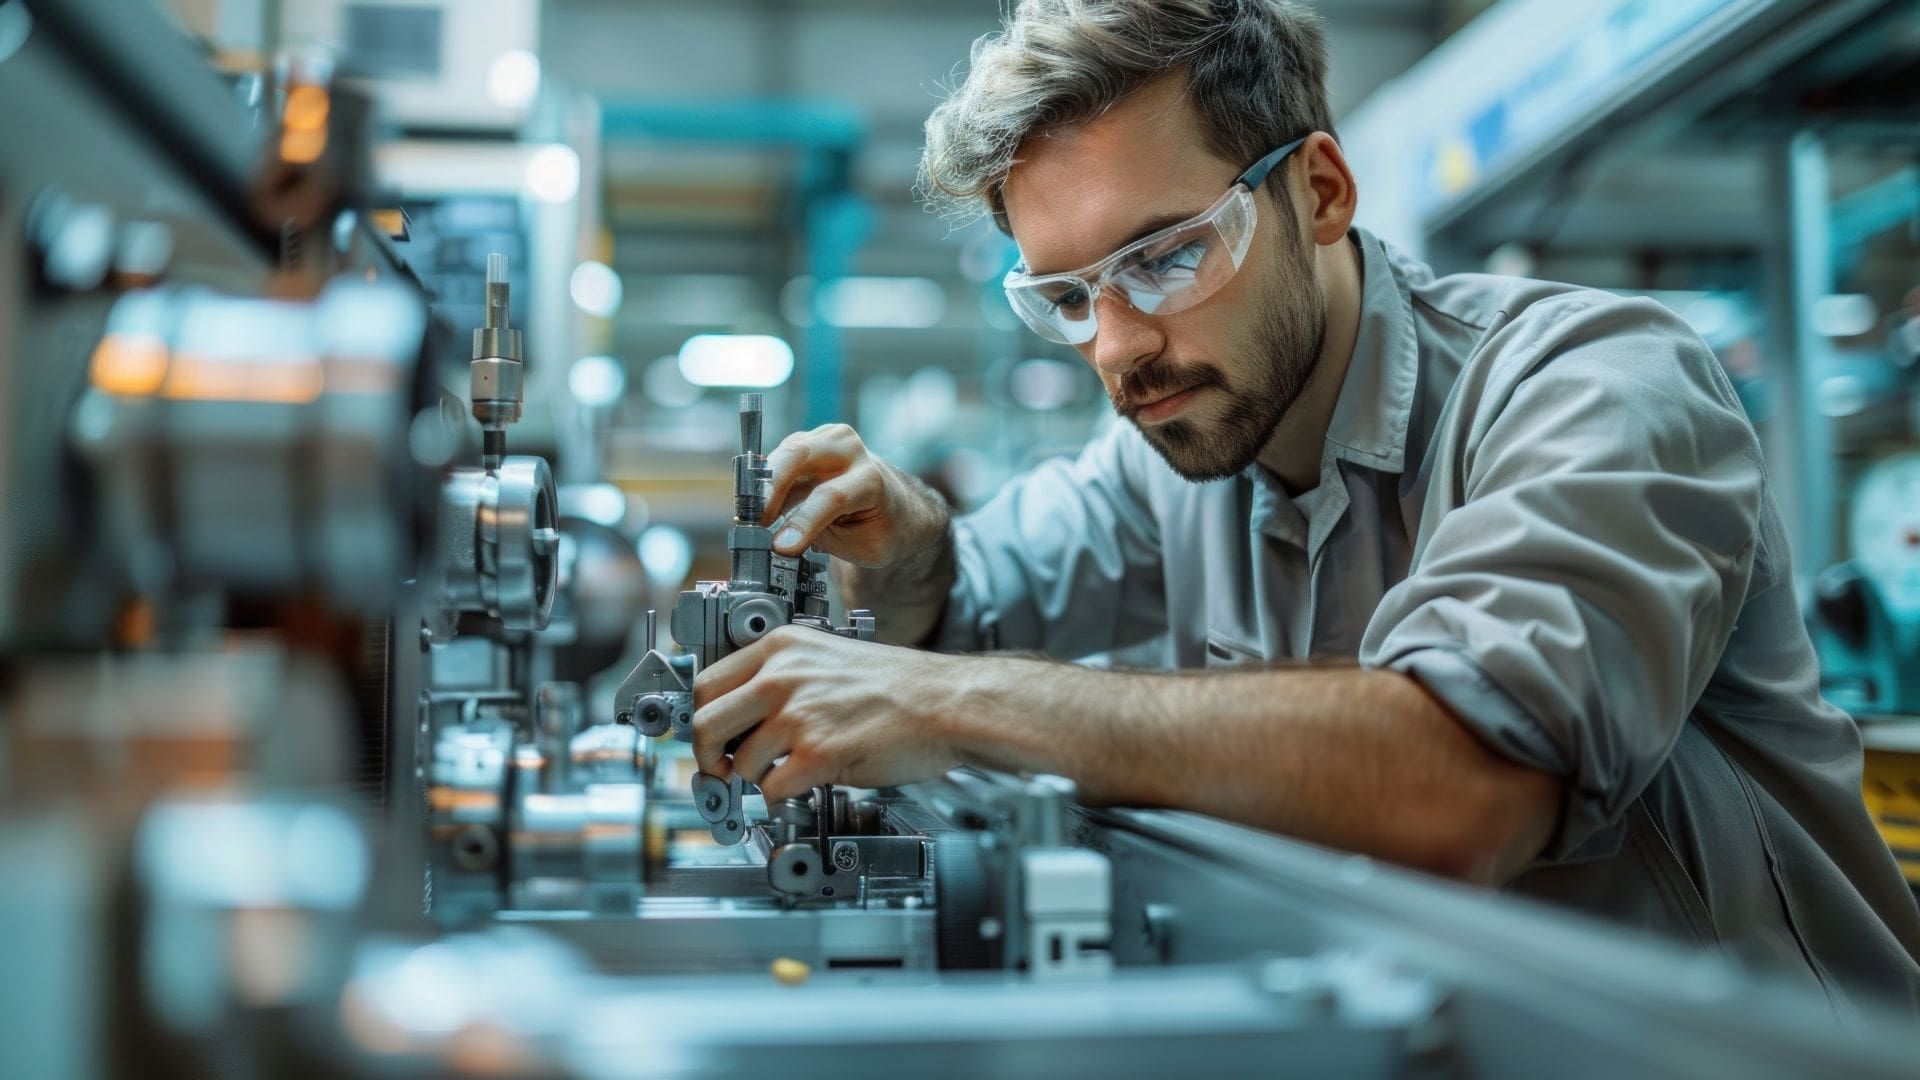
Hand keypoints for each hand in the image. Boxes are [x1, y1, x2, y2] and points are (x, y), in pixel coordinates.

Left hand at [691, 625, 963, 799]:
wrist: (947, 703)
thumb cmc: (899, 686)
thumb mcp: (828, 659)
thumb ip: (781, 679)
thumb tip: (742, 716)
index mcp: (782, 647)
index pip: (705, 683)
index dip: (701, 719)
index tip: (707, 739)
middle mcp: (783, 676)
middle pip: (705, 724)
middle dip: (707, 757)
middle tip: (721, 771)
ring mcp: (799, 714)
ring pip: (738, 763)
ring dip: (756, 779)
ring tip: (783, 774)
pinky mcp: (818, 753)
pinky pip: (772, 788)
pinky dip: (781, 797)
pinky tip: (802, 787)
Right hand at [761, 423, 946, 565]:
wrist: (896, 506)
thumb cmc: (880, 529)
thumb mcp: (863, 548)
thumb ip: (822, 541)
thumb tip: (778, 543)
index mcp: (872, 481)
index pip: (831, 496)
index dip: (803, 521)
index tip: (780, 545)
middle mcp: (851, 451)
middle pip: (801, 455)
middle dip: (770, 486)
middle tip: (752, 520)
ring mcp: (830, 439)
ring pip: (785, 452)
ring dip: (763, 483)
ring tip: (749, 517)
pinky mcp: (811, 439)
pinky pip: (781, 455)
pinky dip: (766, 479)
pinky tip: (757, 503)